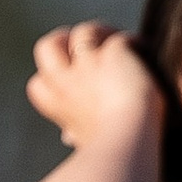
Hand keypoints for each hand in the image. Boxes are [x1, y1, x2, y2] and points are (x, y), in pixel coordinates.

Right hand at [25, 22, 160, 157]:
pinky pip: (119, 38)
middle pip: (48, 46)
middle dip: (65, 41)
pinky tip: (142, 49)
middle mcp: (67, 82)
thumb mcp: (85, 140)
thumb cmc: (111, 148)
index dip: (53, 75)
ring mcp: (88, 65)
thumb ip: (75, 132)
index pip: (39, 83)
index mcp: (58, 104)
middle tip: (88, 47)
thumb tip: (67, 137)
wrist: (130, 141)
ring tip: (124, 47)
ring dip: (102, 35)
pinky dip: (132, 42)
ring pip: (86, 32)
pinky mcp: (113, 54)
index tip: (72, 76)